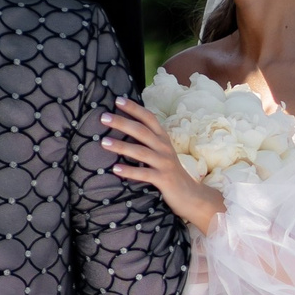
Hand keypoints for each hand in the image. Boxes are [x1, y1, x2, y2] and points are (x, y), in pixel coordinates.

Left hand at [100, 100, 224, 231]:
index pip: (149, 118)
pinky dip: (129, 171)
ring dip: (121, 146)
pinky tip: (115, 169)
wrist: (190, 194)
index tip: (118, 100)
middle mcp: (164, 147)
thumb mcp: (161, 152)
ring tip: (103, 142)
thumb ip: (148, 140)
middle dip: (122, 122)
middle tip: (103, 117)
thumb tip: (126, 126)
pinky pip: (144, 174)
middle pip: (142, 131)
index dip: (134, 108)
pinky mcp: (163, 179)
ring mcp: (164, 163)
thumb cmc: (170, 171)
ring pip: (141, 152)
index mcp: (163, 138)